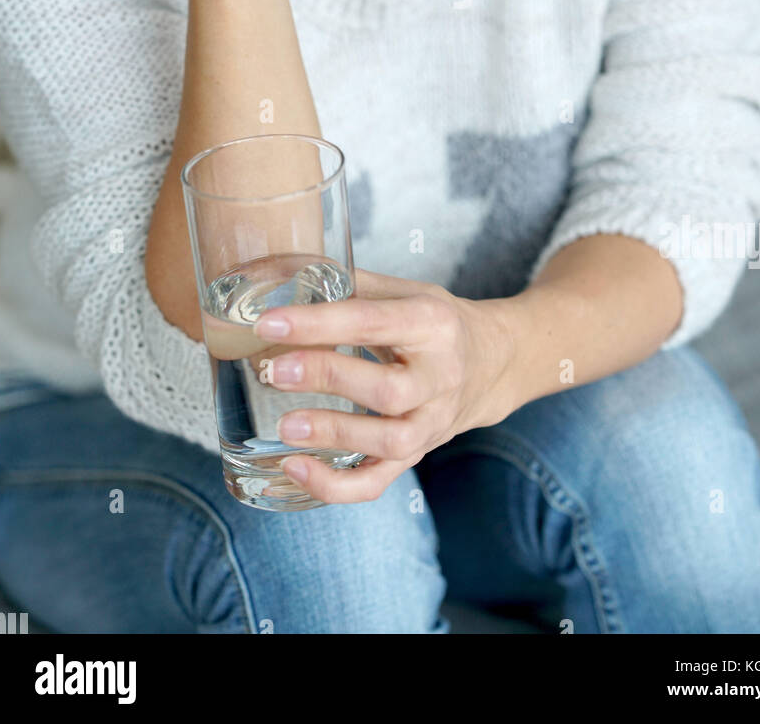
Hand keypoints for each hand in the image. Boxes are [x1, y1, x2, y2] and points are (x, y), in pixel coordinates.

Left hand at [253, 268, 516, 503]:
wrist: (490, 363)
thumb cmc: (435, 323)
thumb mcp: (405, 291)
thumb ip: (348, 285)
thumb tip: (276, 274)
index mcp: (431, 323)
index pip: (371, 322)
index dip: (318, 324)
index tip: (268, 324)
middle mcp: (438, 376)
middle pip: (387, 388)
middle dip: (328, 377)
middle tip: (273, 370)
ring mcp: (432, 421)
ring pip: (390, 440)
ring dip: (334, 435)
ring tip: (284, 427)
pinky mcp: (418, 453)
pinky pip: (379, 481)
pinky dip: (336, 486)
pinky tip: (296, 469)